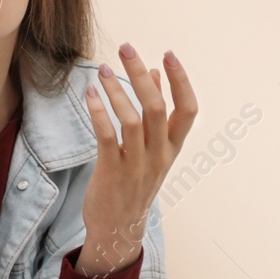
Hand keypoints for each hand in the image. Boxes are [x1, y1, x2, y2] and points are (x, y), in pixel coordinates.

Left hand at [79, 45, 197, 275]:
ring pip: (133, 119)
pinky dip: (99, 112)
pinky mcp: (112, 172)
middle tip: (126, 48)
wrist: (118, 230)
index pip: (188, 110)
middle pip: (158, 108)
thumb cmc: (133, 184)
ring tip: (104, 69)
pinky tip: (90, 93)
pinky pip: (108, 137)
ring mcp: (137, 165)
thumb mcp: (152, 150)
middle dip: (142, 74)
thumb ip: (156, 114)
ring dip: (118, 90)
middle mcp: (159, 155)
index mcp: (172, 148)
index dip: (181, 81)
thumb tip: (156, 74)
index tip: (168, 54)